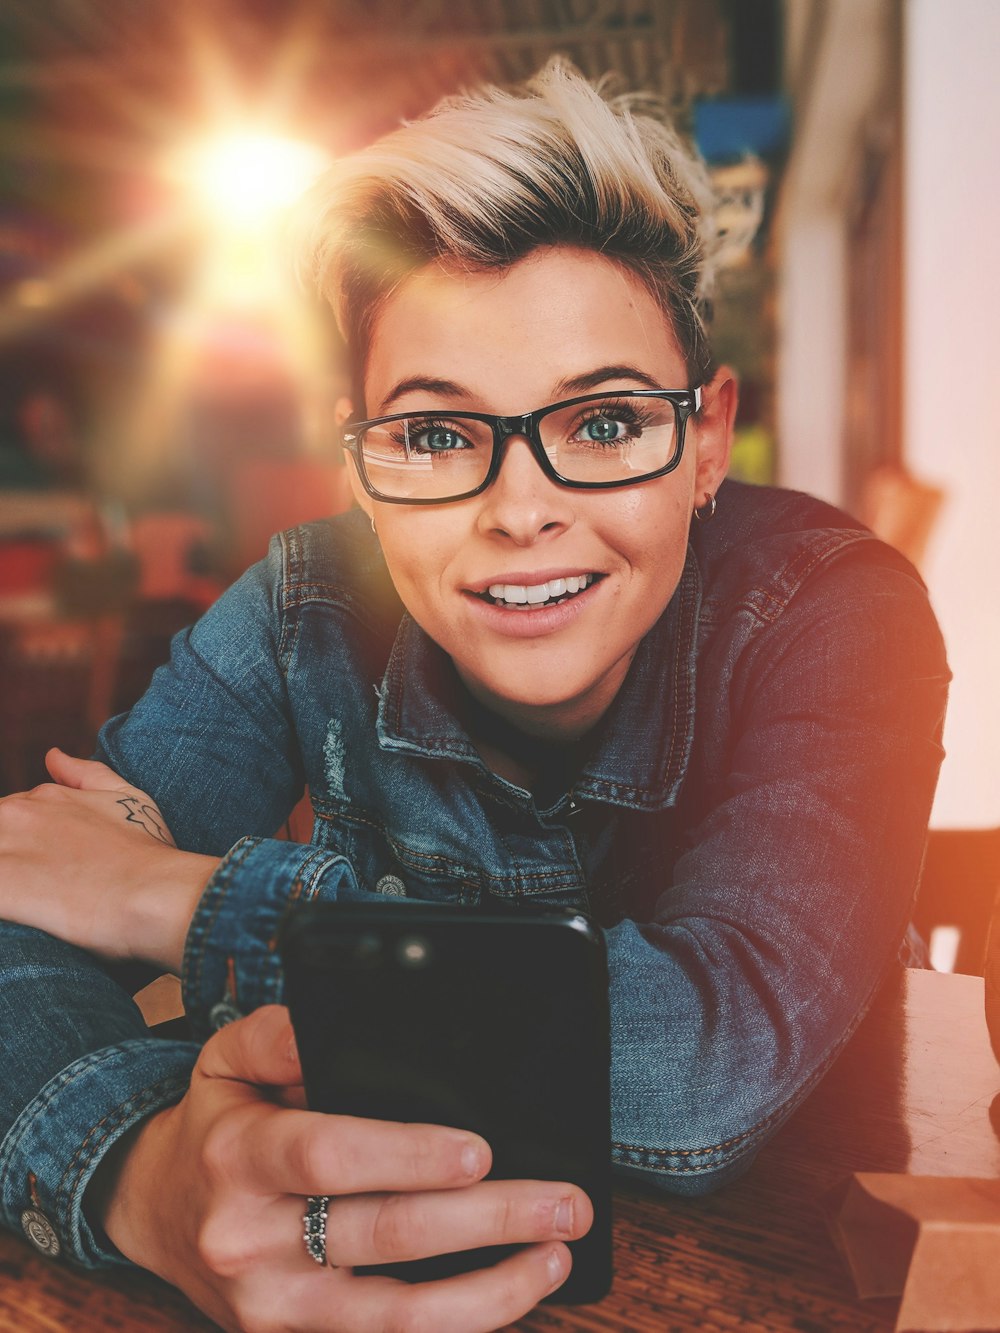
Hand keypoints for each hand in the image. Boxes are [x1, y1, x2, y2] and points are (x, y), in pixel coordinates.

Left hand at [0, 748, 218, 972]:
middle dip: (13, 858)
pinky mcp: (2, 888)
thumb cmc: (148, 851)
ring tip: (37, 897)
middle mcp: (17, 815)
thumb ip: (84, 774)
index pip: (10, 818)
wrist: (153, 893)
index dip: (28, 846)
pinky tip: (23, 910)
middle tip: (46, 885)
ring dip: (8, 875)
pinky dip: (5, 902)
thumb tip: (53, 755)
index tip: (52, 869)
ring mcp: (6, 850)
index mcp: (44, 798)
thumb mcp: (127, 797)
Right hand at [98, 1006, 589, 1332]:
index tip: (480, 1150)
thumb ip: (274, 1033)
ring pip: (396, 1316)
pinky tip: (512, 1293)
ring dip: (492, 1292)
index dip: (409, 1156)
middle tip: (563, 1201)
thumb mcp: (225, 1058)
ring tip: (556, 1254)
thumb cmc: (215, 1126)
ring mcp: (274, 1307)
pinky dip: (458, 1323)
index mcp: (240, 1158)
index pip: (329, 1157)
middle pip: (385, 1235)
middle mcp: (252, 1240)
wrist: (155, 1213)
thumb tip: (324, 1025)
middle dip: (488, 1220)